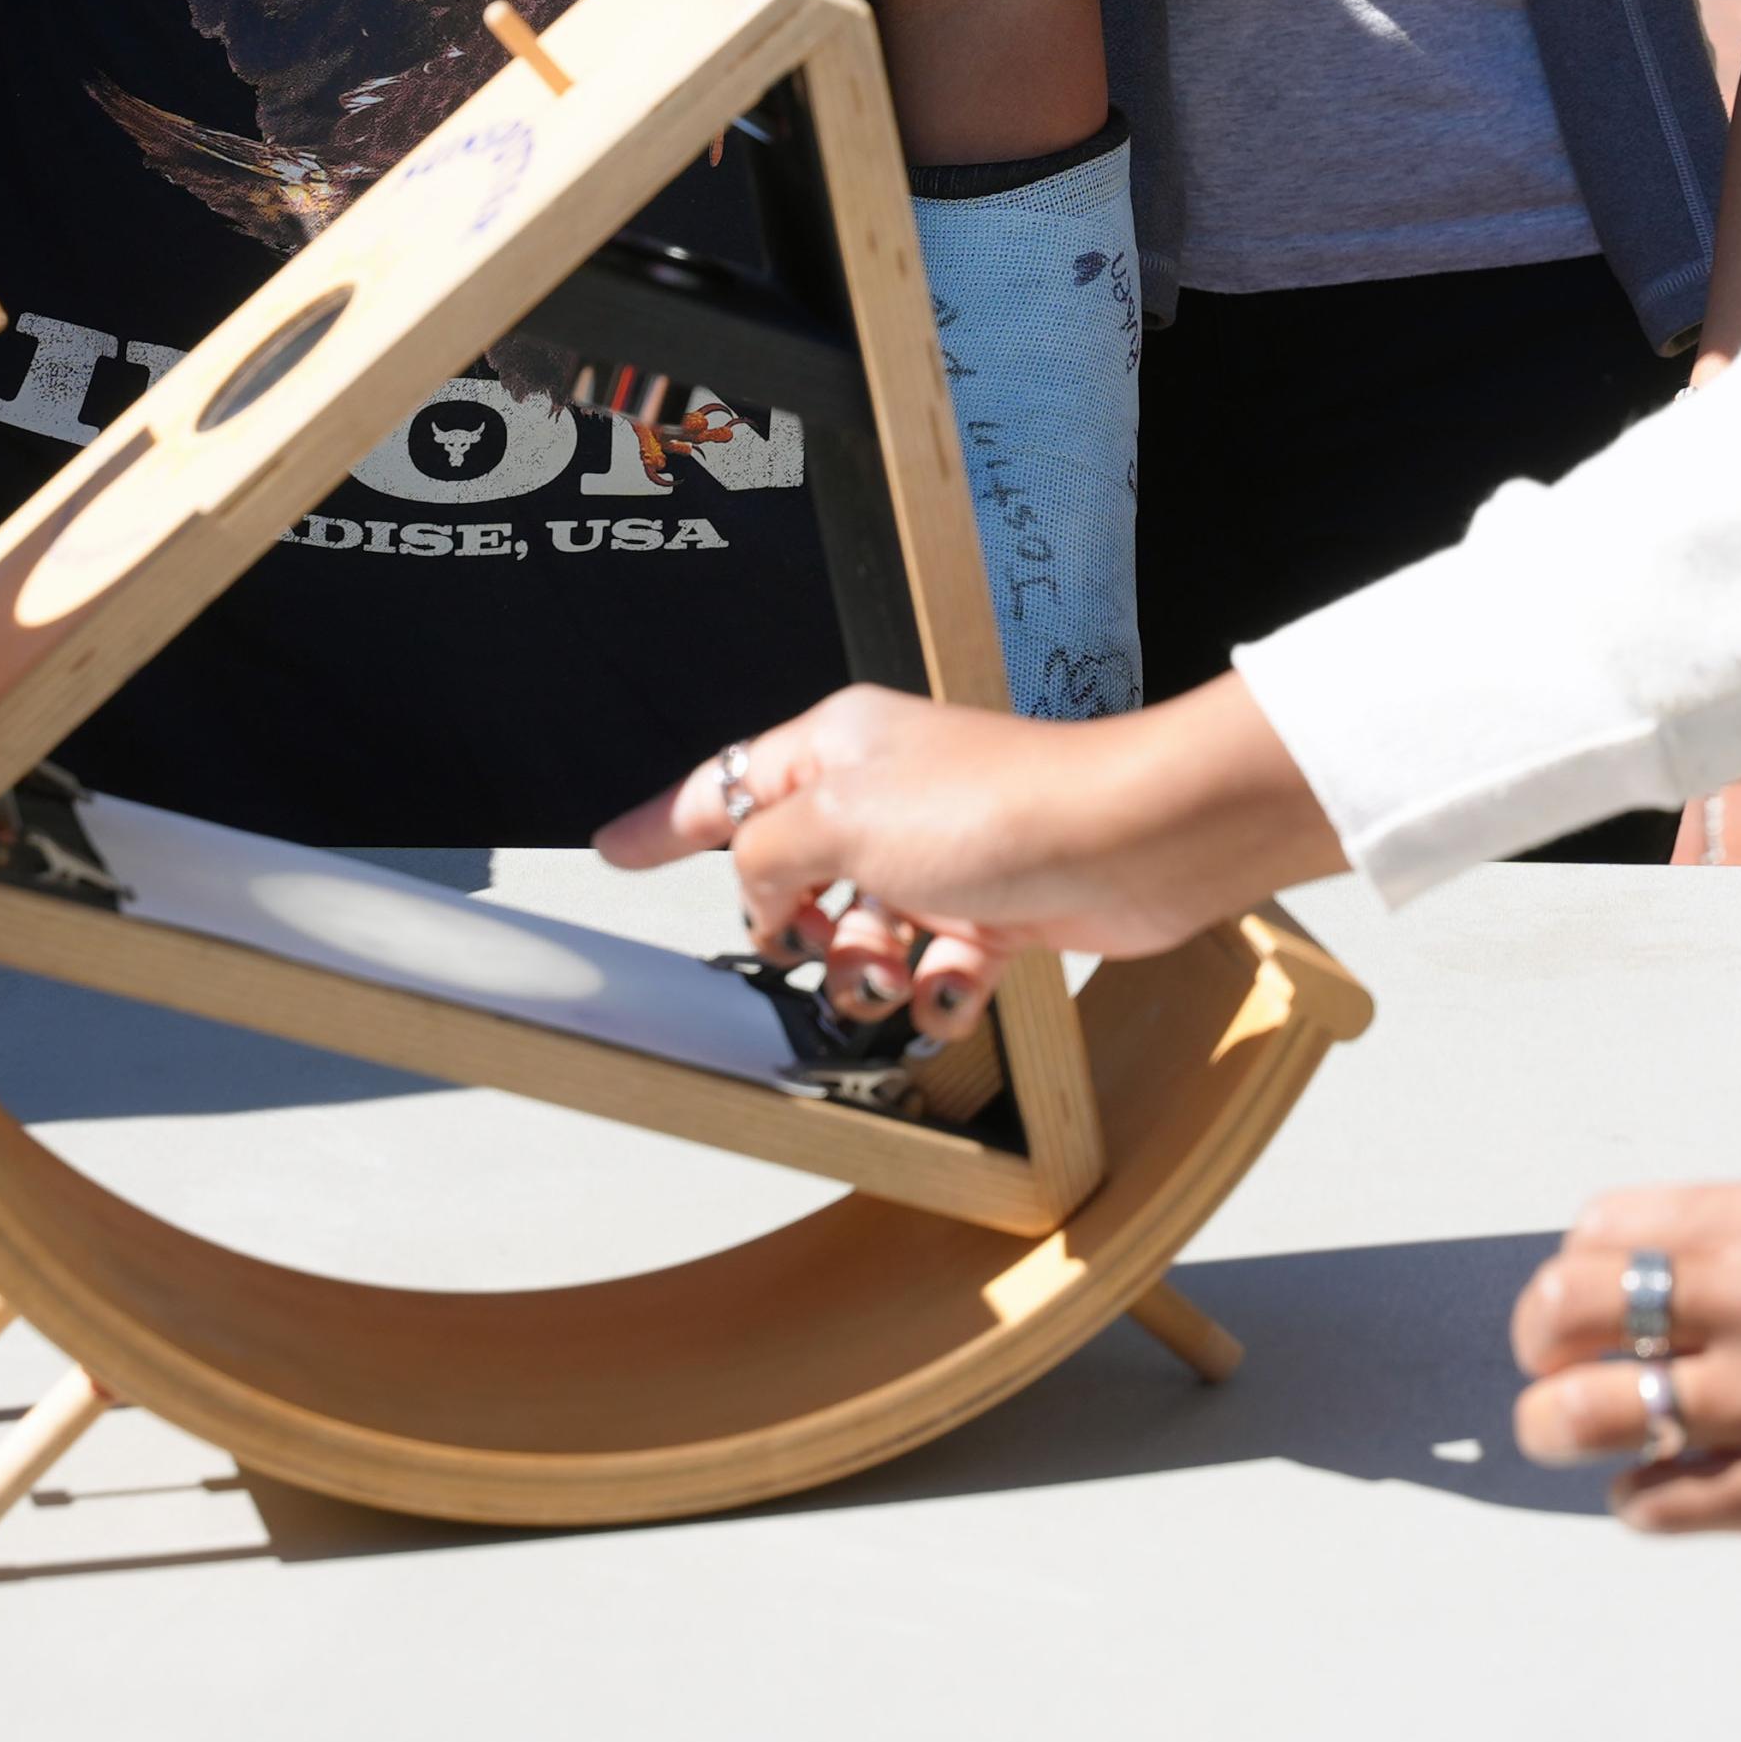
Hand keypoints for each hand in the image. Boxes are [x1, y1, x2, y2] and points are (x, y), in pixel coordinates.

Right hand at [592, 676, 1350, 1031]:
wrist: (1128, 841)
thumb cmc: (995, 806)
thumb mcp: (839, 819)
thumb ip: (765, 853)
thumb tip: (755, 891)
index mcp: (838, 748)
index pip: (727, 785)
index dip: (666, 823)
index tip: (613, 850)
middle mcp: (886, 795)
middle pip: (795, 878)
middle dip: (798, 929)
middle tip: (818, 937)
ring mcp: (940, 856)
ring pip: (862, 937)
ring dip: (868, 973)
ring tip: (896, 975)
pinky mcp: (994, 911)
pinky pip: (933, 970)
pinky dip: (937, 993)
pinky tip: (952, 992)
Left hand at [1509, 1184, 1740, 1578]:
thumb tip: (1694, 1267)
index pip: (1611, 1225)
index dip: (1581, 1266)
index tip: (1590, 1298)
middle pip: (1572, 1303)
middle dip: (1543, 1341)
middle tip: (1554, 1367)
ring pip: (1585, 1408)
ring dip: (1562, 1426)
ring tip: (1575, 1437)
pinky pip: (1660, 1500)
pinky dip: (1641, 1501)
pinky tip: (1661, 1495)